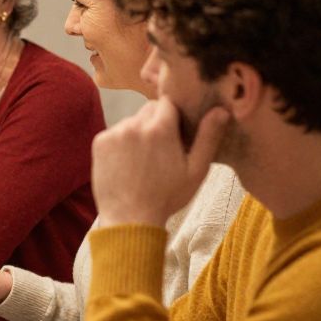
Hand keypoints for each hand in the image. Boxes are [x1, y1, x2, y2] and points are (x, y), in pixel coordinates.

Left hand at [92, 97, 229, 227]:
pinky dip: (121, 142)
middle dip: (157, 123)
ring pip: (131, 122)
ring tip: (143, 159)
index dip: (174, 116)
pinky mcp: (99, 142)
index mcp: (160, 128)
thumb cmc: (167, 196)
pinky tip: (127, 163)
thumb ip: (208, 137)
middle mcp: (134, 124)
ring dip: (138, 132)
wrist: (130, 218)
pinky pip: (115, 133)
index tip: (177, 132)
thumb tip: (221, 110)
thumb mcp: (196, 170)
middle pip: (148, 110)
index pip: (168, 102)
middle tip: (162, 149)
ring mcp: (114, 133)